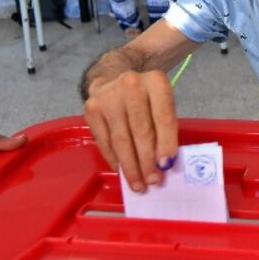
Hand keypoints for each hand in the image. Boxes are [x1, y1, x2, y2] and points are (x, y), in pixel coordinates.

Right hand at [83, 70, 177, 191]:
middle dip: (147, 161)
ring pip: (121, 140)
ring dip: (131, 166)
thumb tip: (164, 164)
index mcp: (155, 81)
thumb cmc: (146, 97)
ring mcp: (108, 96)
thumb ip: (166, 128)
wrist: (114, 76)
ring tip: (138, 183)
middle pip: (141, 131)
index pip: (163, 118)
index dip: (165, 144)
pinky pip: (105, 141)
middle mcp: (131, 85)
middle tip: (152, 181)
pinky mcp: (92, 108)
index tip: (166, 166)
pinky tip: (122, 171)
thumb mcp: (163, 103)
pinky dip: (114, 159)